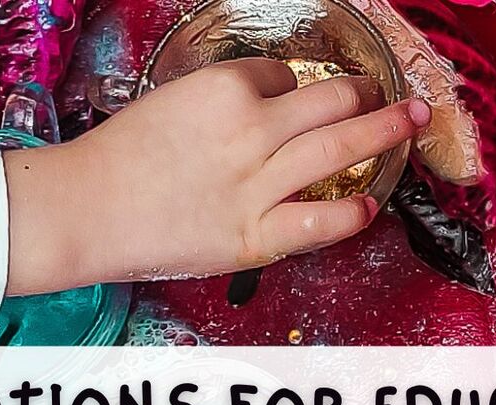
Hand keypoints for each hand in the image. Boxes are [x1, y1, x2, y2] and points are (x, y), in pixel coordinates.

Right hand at [4, 58, 430, 294]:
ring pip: (338, 149)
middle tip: (387, 94)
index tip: (294, 103)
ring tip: (408, 123)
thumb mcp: (171, 107)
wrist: (87, 211)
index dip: (292, 90)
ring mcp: (258, 185)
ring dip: (383, 130)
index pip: (283, 76)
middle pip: (331, 100)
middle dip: (366, 93)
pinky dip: (351, 214)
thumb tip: (264, 113)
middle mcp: (251, 130)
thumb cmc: (118, 160)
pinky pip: (320, 221)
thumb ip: (221, 110)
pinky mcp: (256, 236)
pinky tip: (370, 207)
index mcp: (224, 89)